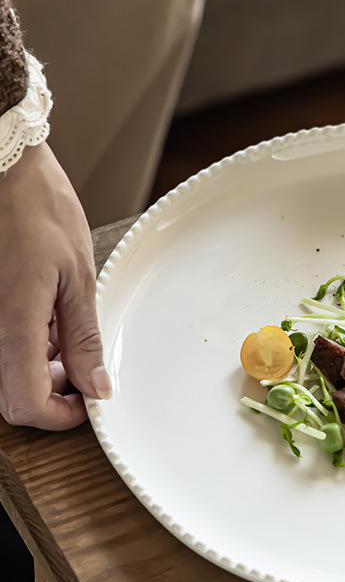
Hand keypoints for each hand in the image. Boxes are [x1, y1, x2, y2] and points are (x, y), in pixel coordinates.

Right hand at [0, 143, 109, 430]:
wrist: (0, 166)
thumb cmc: (38, 210)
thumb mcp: (77, 277)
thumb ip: (84, 340)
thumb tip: (97, 387)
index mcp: (12, 325)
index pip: (25, 405)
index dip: (60, 415)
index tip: (88, 400)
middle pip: (12, 395)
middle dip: (53, 390)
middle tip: (82, 363)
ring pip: (5, 370)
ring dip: (40, 366)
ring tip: (64, 327)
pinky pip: (0, 343)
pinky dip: (26, 342)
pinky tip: (44, 314)